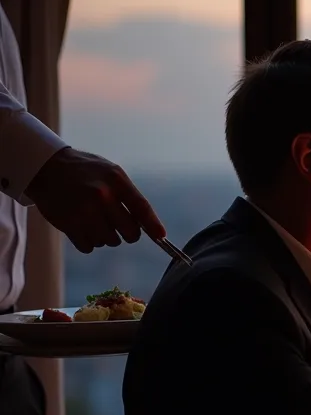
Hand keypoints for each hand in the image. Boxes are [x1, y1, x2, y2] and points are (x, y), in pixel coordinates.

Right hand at [26, 147, 166, 252]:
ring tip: (94, 219)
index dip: (153, 226)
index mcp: (116, 181)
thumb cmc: (85, 171)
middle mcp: (101, 196)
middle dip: (128, 232)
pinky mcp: (68, 224)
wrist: (45, 167)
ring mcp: (84, 212)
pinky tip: (82, 226)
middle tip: (118, 223)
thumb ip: (130, 196)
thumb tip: (153, 227)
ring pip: (110, 241)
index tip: (161, 237)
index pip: (142, 208)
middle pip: (130, 233)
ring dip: (105, 236)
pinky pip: (89, 247)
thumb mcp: (112, 173)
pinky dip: (88, 241)